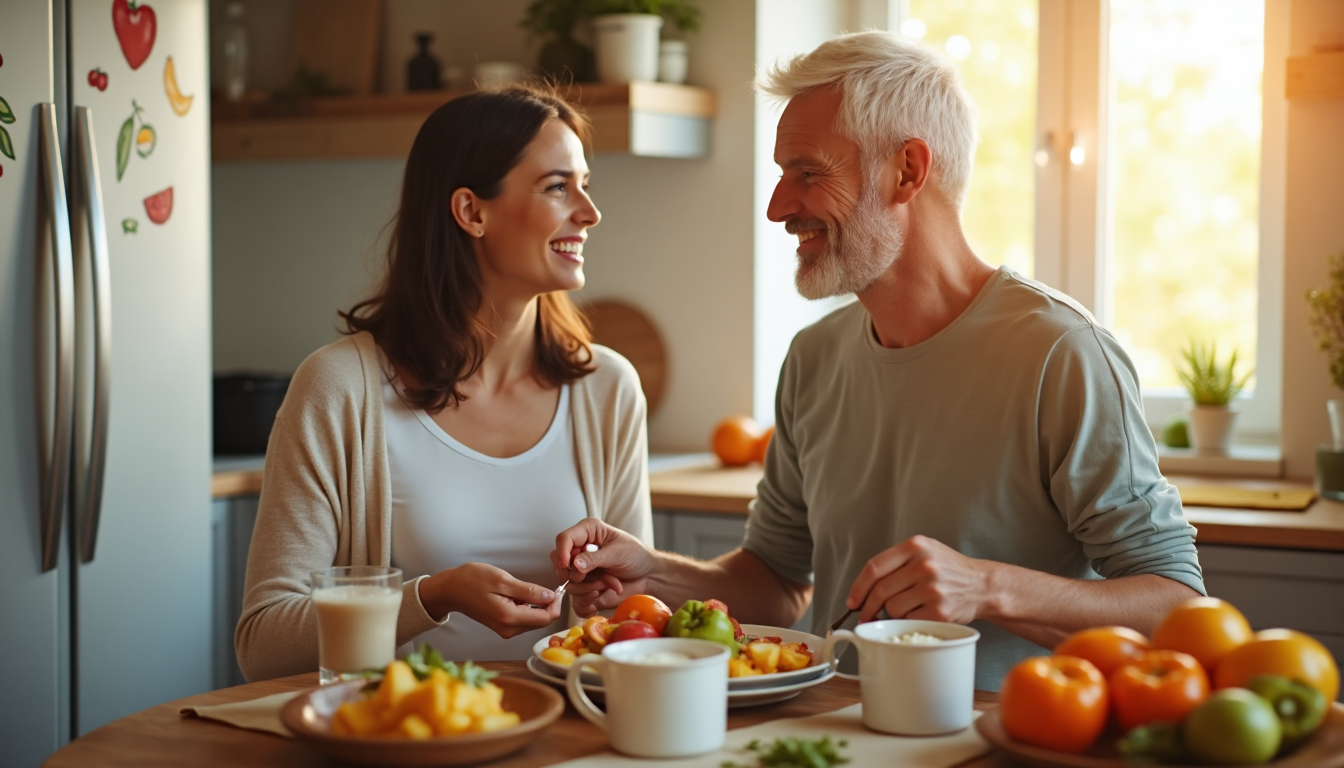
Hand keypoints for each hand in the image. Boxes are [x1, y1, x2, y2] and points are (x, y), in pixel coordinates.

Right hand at [418, 563, 563, 637]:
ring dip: (535, 605)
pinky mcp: (502, 626)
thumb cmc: (471, 580)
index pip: (546, 618)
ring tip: (521, 588)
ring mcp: (505, 629)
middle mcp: (509, 629)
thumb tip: (550, 597)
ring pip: (534, 620)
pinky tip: (515, 594)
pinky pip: (523, 618)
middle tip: (537, 585)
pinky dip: (526, 606)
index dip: (555, 604)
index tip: (554, 588)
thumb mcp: (503, 580)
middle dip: (546, 604)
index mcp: (510, 618)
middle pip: (542, 621)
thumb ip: (529, 591)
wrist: (450, 589)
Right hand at [551, 519, 655, 615]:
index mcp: (587, 533)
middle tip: (598, 577)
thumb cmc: (636, 556)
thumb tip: (574, 564)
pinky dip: (590, 602)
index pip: (563, 539)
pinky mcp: (584, 590)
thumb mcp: (618, 552)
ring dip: (593, 587)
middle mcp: (580, 551)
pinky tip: (603, 596)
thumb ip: (595, 558)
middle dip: (579, 575)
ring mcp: (581, 572)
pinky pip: (576, 601)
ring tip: (612, 582)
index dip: (562, 553)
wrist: (648, 577)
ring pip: (570, 584)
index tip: (567, 565)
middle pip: (560, 564)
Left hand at [846, 535, 989, 624]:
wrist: (982, 584)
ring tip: (906, 609)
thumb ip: (896, 562)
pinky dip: (908, 622)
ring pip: (892, 608)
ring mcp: (933, 588)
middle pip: (880, 591)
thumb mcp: (924, 551)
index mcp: (916, 546)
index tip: (853, 600)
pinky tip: (919, 615)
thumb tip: (863, 590)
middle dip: (868, 607)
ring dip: (892, 614)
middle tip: (866, 615)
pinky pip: (909, 621)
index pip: (874, 568)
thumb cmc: (948, 569)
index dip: (858, 587)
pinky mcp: (940, 611)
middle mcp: (924, 564)